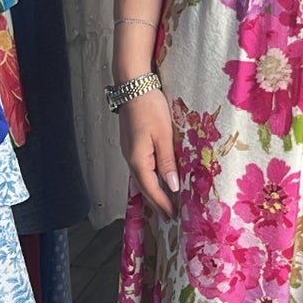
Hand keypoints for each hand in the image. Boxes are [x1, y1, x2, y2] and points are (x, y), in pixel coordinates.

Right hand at [119, 88, 180, 217]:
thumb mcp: (163, 136)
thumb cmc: (150, 108)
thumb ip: (168, 162)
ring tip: (165, 202)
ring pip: (142, 178)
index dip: (163, 204)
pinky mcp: (132, 144)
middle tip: (169, 215)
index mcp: (138, 160)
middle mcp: (131, 159)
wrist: (133, 86)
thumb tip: (172, 186)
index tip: (173, 216)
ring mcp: (130, 152)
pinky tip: (157, 180)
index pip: (151, 189)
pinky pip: (141, 168)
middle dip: (156, 202)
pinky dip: (150, 179)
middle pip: (144, 187)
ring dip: (153, 192)